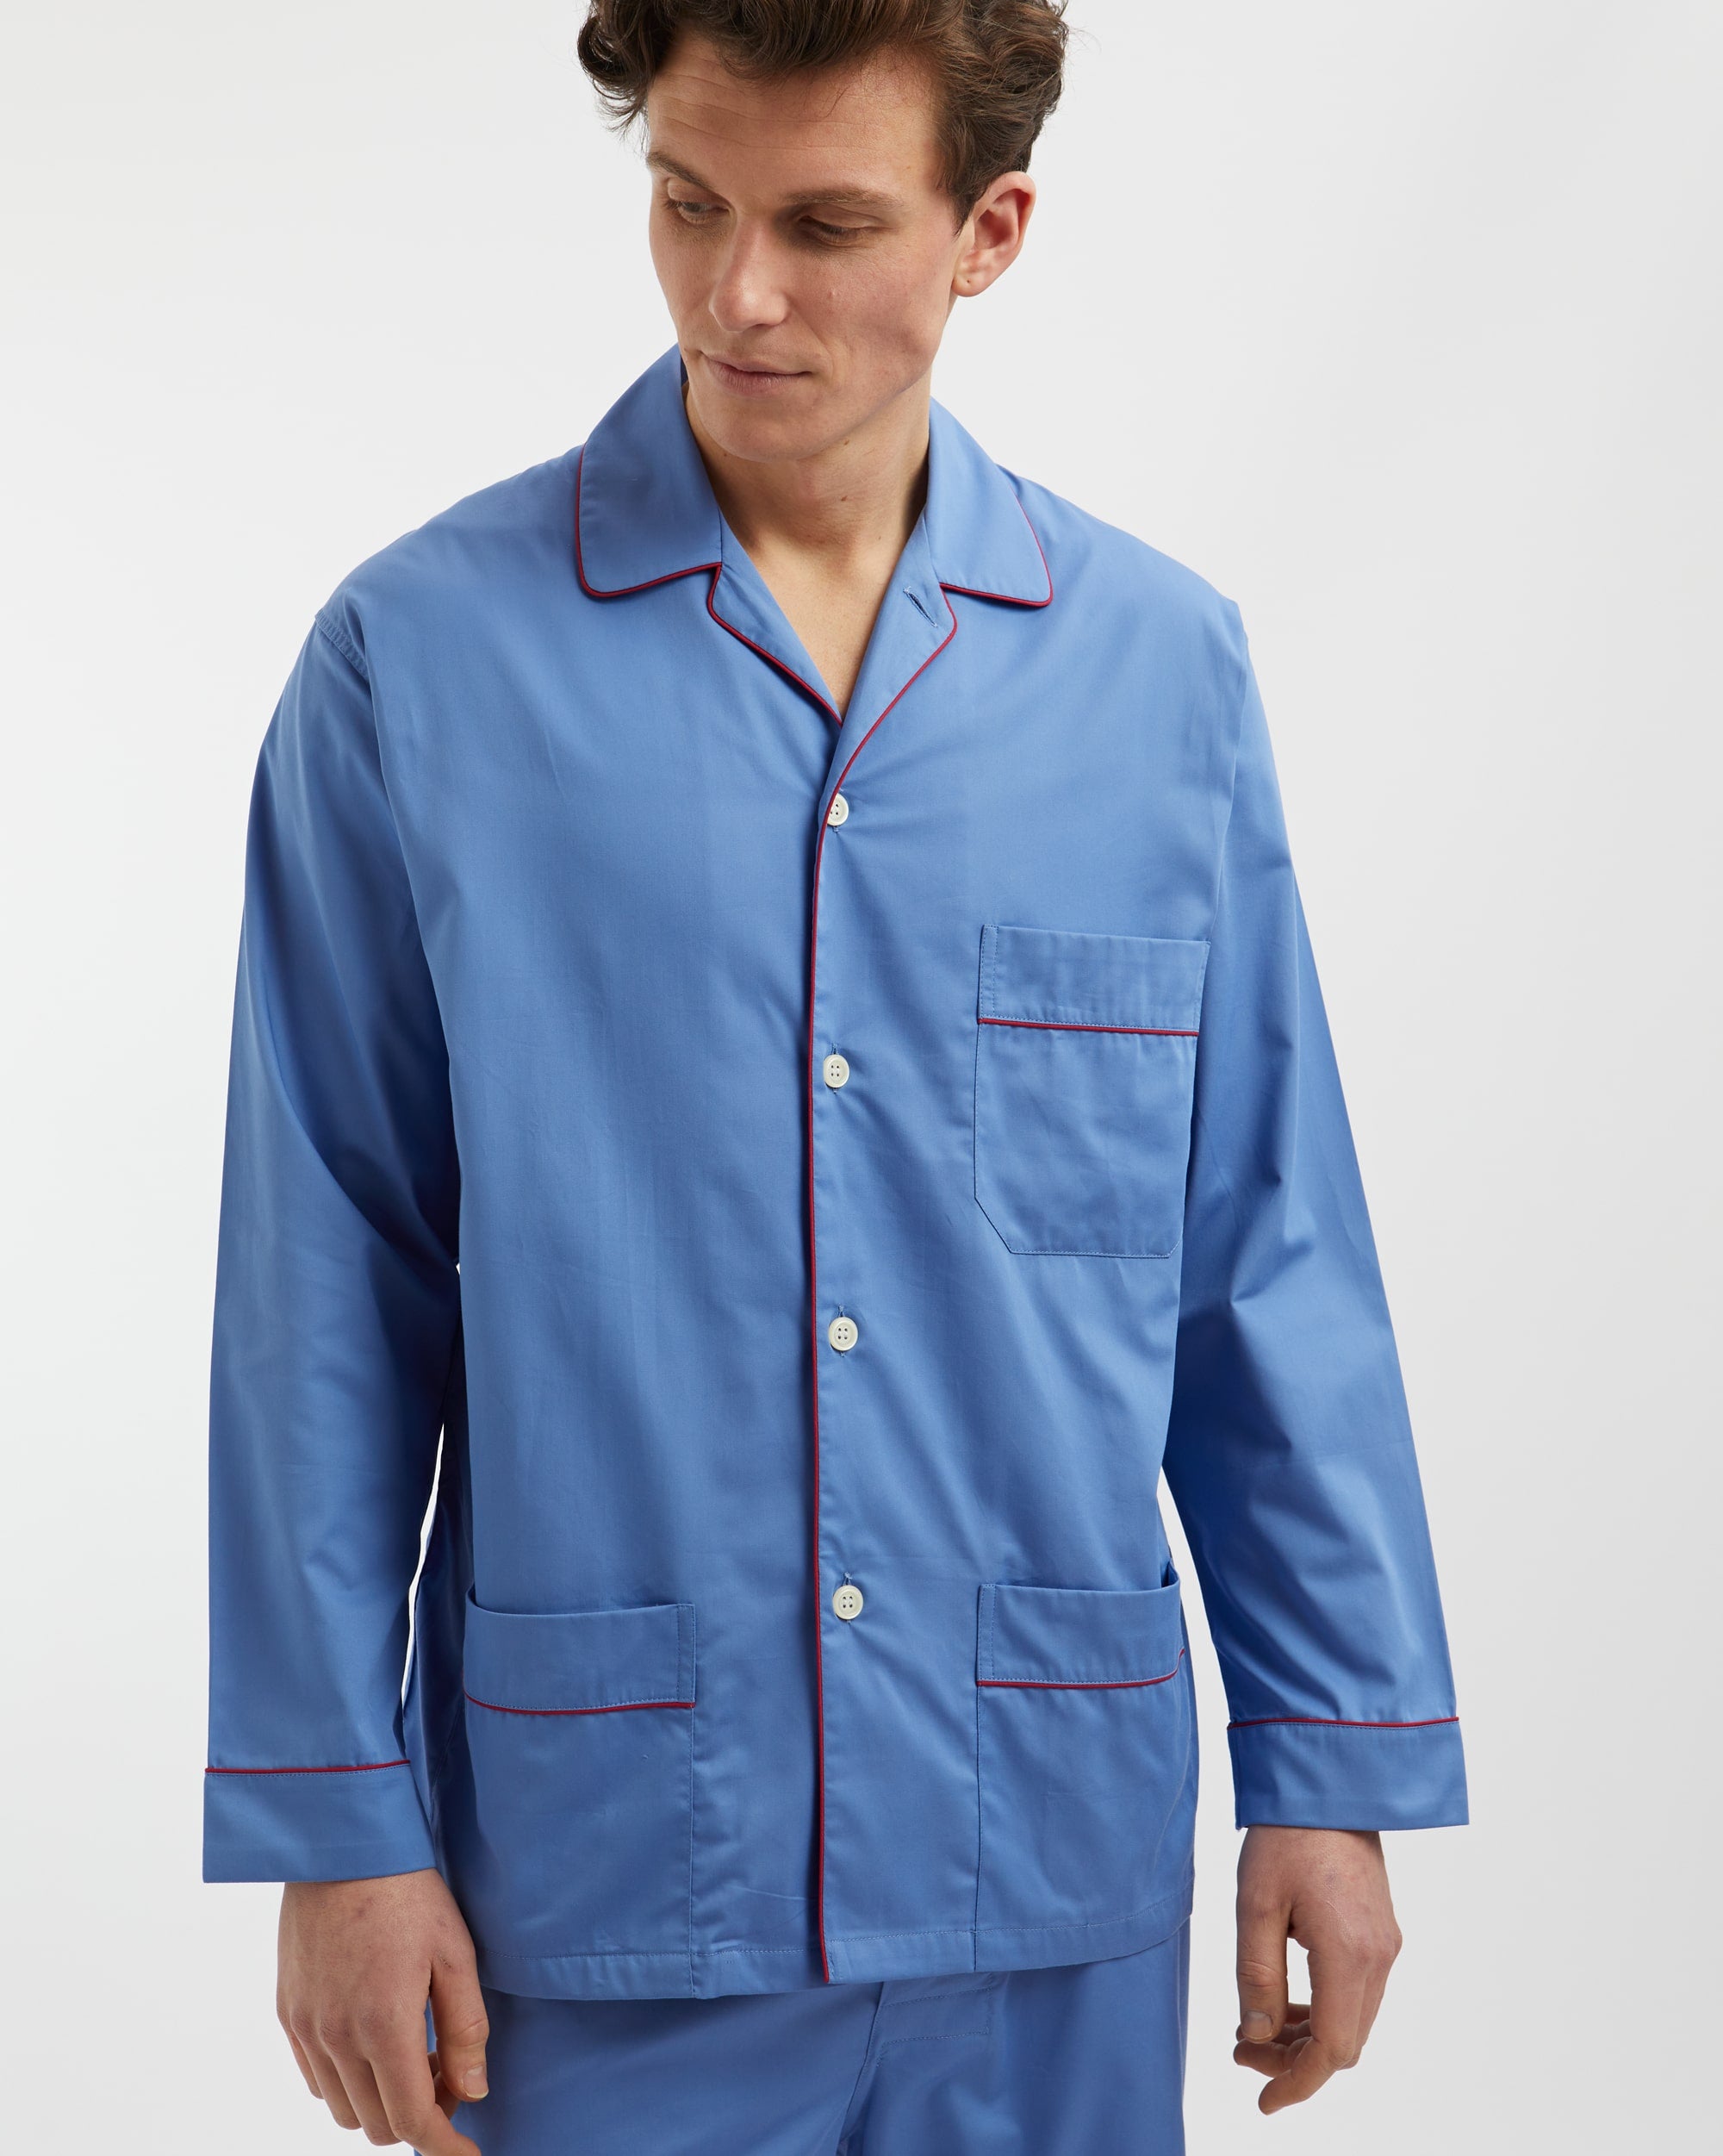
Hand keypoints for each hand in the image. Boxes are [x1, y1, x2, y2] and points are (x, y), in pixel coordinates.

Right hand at [278, 1868, 488, 2152]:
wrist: (343, 1847)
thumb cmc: (408, 1893)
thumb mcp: (456, 1953)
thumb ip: (465, 2030)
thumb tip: (473, 2092)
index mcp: (385, 2026)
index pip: (412, 2120)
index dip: (444, 2145)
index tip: (467, 2153)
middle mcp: (337, 2038)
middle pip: (378, 2123)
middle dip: (419, 2114)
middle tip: (447, 2074)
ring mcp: (307, 2028)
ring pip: (343, 2109)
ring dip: (380, 2101)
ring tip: (412, 2054)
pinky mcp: (287, 2012)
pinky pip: (314, 2078)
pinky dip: (346, 2080)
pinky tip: (372, 2041)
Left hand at [1232, 1825, 1401, 2115]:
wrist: (1328, 1782)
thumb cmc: (1286, 1836)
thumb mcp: (1255, 1905)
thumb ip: (1257, 1977)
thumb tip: (1257, 2037)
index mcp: (1349, 1955)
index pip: (1331, 2049)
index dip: (1297, 2083)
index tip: (1263, 2100)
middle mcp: (1379, 1957)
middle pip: (1345, 2043)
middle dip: (1296, 2061)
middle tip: (1242, 2051)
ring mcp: (1385, 1944)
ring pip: (1353, 2021)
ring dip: (1308, 2037)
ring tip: (1256, 2028)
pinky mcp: (1380, 1931)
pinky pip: (1357, 1993)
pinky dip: (1323, 2009)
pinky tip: (1286, 2001)